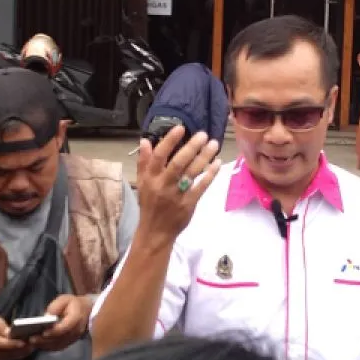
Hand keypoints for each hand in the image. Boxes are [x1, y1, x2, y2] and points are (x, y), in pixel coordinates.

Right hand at [0, 312, 38, 359]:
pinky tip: (26, 350)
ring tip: (33, 346)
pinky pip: (6, 359)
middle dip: (19, 349)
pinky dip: (17, 355)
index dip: (11, 344)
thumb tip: (10, 333)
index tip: (24, 342)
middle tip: (33, 344)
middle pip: (4, 353)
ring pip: (7, 358)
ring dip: (20, 353)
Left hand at [30, 294, 91, 351]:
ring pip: (58, 345)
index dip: (54, 331)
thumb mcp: (64, 299)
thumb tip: (46, 316)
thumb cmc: (73, 304)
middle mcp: (76, 331)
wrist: (86, 312)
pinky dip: (48, 347)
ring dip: (45, 345)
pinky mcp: (69, 343)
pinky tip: (38, 344)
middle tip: (32, 339)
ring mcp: (73, 338)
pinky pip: (58, 347)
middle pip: (60, 338)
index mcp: (76, 318)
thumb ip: (56, 306)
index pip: (65, 327)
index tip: (43, 332)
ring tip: (32, 342)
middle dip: (45, 340)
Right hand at [134, 126, 221, 244]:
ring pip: (192, 173)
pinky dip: (210, 174)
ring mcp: (177, 195)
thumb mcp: (142, 182)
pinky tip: (217, 163)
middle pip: (178, 163)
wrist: (155, 231)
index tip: (181, 128)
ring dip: (204, 157)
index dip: (169, 141)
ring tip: (214, 144)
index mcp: (150, 178)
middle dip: (191, 147)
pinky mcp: (189, 204)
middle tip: (203, 134)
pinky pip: (201, 187)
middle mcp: (163, 185)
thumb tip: (146, 140)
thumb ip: (144, 161)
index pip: (159, 156)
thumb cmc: (149, 203)